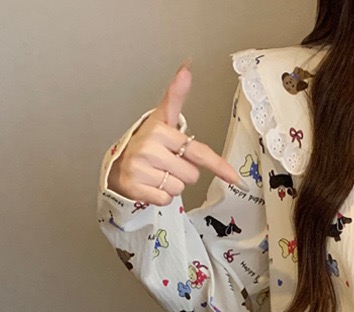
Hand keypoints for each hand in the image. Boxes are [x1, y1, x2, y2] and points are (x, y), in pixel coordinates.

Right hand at [108, 61, 244, 205]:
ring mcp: (140, 168)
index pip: (198, 152)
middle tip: (167, 163)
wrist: (117, 164)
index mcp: (159, 131)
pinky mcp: (135, 188)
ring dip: (172, 185)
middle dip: (183, 173)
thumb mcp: (162, 119)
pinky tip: (150, 184)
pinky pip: (166, 200)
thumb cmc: (147, 142)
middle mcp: (149, 148)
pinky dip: (161, 197)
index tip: (234, 177)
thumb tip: (187, 69)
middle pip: (191, 174)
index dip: (218, 166)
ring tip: (157, 173)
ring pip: (179, 188)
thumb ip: (176, 97)